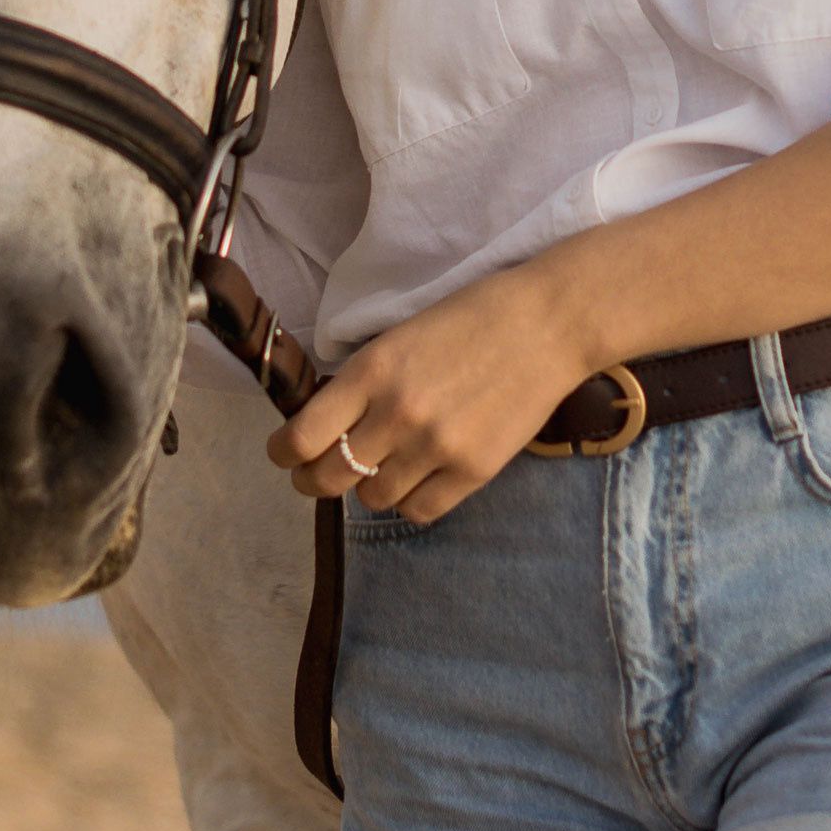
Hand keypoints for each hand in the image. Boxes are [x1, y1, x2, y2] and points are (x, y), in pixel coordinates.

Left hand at [265, 258, 591, 523]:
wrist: (547, 323)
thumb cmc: (471, 319)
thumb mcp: (399, 337)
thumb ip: (362, 382)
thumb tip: (324, 425)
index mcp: (371, 371)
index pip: (301, 438)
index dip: (283, 454)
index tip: (284, 454)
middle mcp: (397, 414)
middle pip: (328, 477)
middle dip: (313, 480)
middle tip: (317, 474)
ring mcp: (437, 447)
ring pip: (373, 499)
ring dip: (369, 488)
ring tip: (383, 467)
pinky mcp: (474, 471)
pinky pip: (419, 511)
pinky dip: (409, 501)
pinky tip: (416, 479)